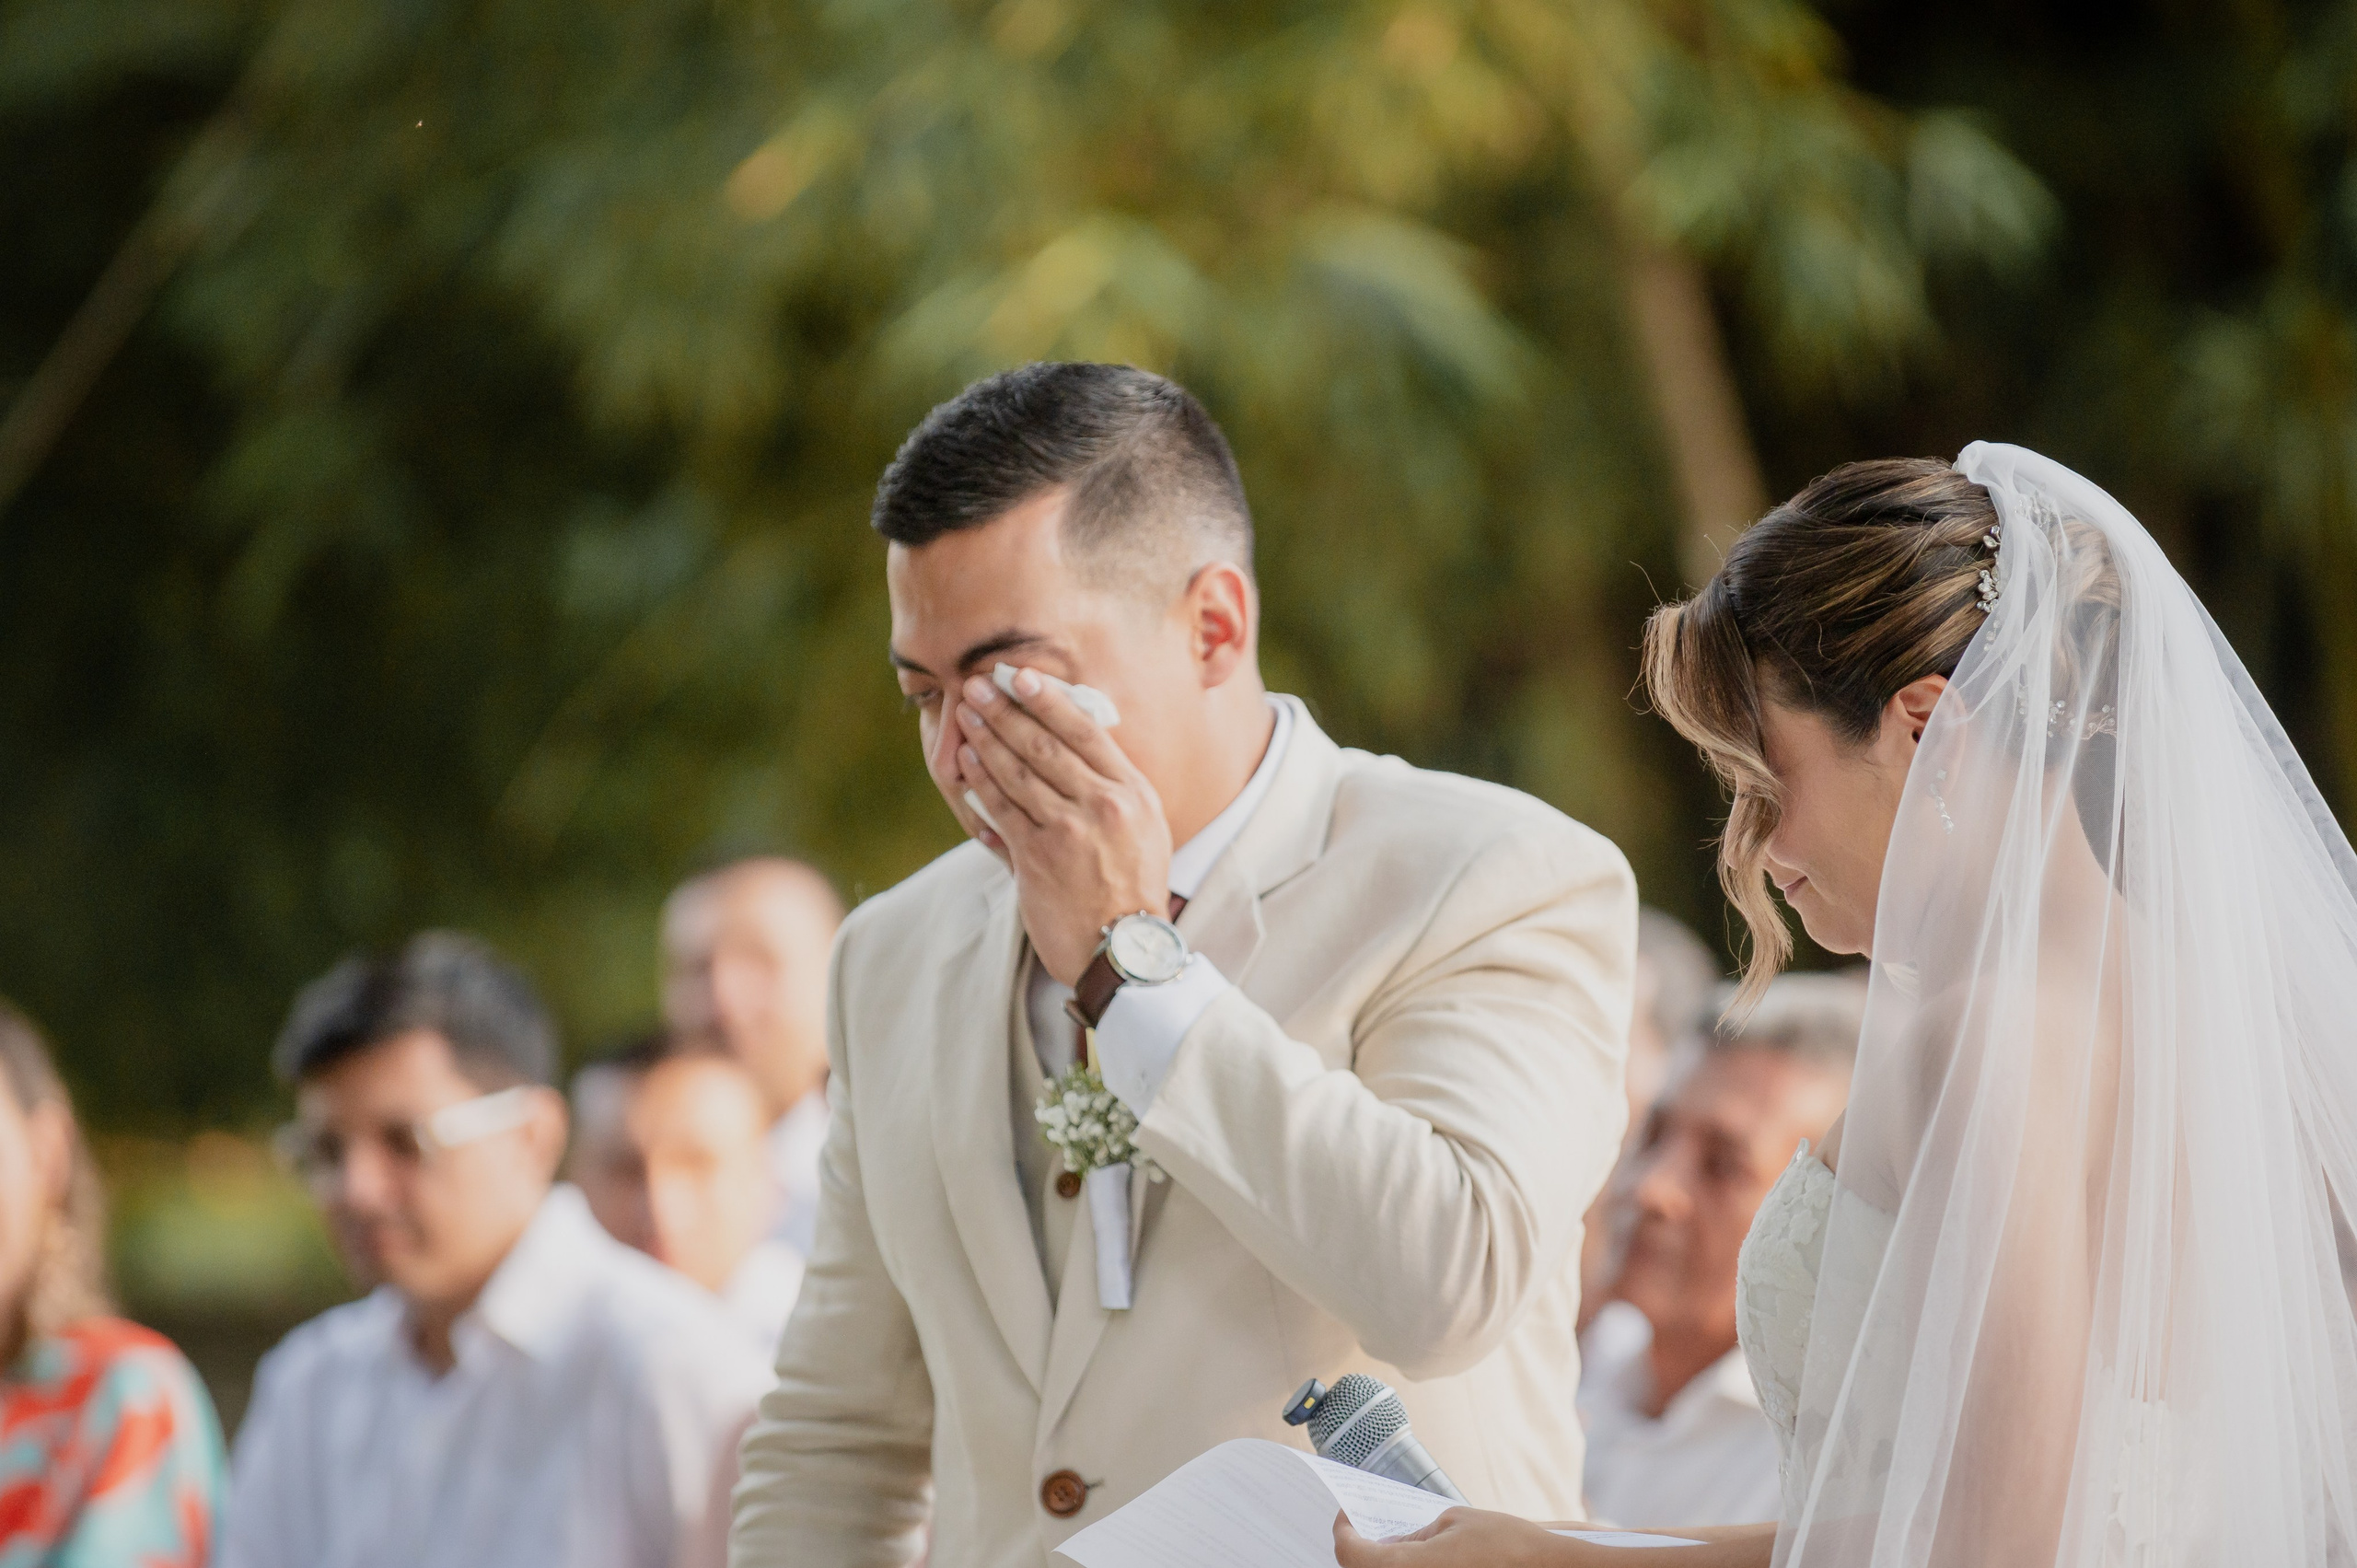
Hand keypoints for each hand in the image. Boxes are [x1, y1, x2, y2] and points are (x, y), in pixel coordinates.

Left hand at [954, 667, 1171, 984]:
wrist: (1124, 949)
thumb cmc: (1132, 889)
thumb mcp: (1144, 830)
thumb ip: (1110, 790)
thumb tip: (1068, 752)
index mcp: (1134, 792)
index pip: (1086, 731)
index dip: (1048, 700)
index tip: (1021, 676)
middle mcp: (1104, 804)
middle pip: (1045, 744)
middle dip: (1006, 709)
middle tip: (979, 685)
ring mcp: (1070, 829)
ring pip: (1018, 771)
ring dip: (987, 738)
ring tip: (967, 714)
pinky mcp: (1037, 856)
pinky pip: (1001, 808)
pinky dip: (980, 782)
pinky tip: (966, 762)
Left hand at [1332, 1508, 1585, 1567]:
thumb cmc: (1504, 1543)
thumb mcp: (1452, 1521)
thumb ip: (1415, 1533)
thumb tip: (1391, 1543)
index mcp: (1408, 1566)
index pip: (1350, 1554)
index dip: (1343, 1532)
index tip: (1346, 1517)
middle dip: (1362, 1550)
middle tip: (1367, 1529)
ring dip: (1384, 1563)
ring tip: (1395, 1545)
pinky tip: (1419, 1560)